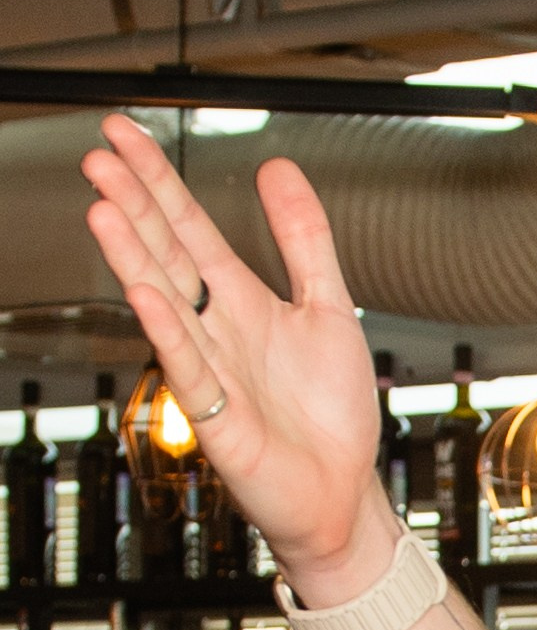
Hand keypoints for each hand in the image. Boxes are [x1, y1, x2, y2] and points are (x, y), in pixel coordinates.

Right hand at [80, 114, 388, 593]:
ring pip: (165, 304)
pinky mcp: (217, 418)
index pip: (187, 227)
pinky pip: (189, 367)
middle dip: (135, 206)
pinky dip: (169, 331)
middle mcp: (216, 330)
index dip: (157, 180)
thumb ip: (304, 239)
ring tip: (103, 208)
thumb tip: (279, 167)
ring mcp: (212, 372)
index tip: (123, 134)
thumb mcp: (329, 308)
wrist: (342, 494)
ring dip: (133, 257)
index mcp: (239, 301)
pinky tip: (145, 294)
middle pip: (167, 255)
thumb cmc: (331, 415)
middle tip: (100, 156)